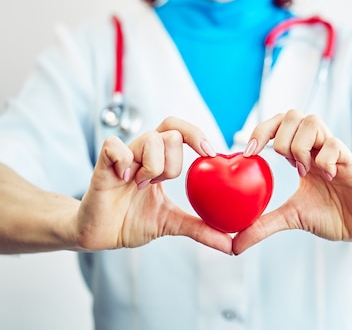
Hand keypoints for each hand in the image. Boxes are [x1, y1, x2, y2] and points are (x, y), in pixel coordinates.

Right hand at [76, 117, 231, 253]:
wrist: (100, 236)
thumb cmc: (131, 221)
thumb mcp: (171, 223)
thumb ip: (200, 228)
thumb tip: (230, 243)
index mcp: (160, 160)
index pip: (180, 130)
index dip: (197, 135)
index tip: (210, 154)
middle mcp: (142, 153)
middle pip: (170, 130)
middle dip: (175, 160)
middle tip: (164, 181)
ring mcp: (123, 158)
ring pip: (150, 139)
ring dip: (154, 165)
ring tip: (142, 185)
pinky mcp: (103, 167)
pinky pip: (114, 146)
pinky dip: (124, 160)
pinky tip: (126, 179)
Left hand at [232, 110, 351, 254]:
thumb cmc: (331, 215)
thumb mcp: (291, 218)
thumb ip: (263, 225)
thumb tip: (234, 245)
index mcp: (300, 154)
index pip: (278, 123)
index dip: (261, 130)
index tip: (249, 153)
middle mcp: (316, 147)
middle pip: (293, 114)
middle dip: (281, 137)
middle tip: (285, 164)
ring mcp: (333, 151)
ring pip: (312, 121)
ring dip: (301, 146)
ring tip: (306, 171)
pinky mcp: (350, 160)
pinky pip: (334, 145)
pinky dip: (324, 160)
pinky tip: (328, 178)